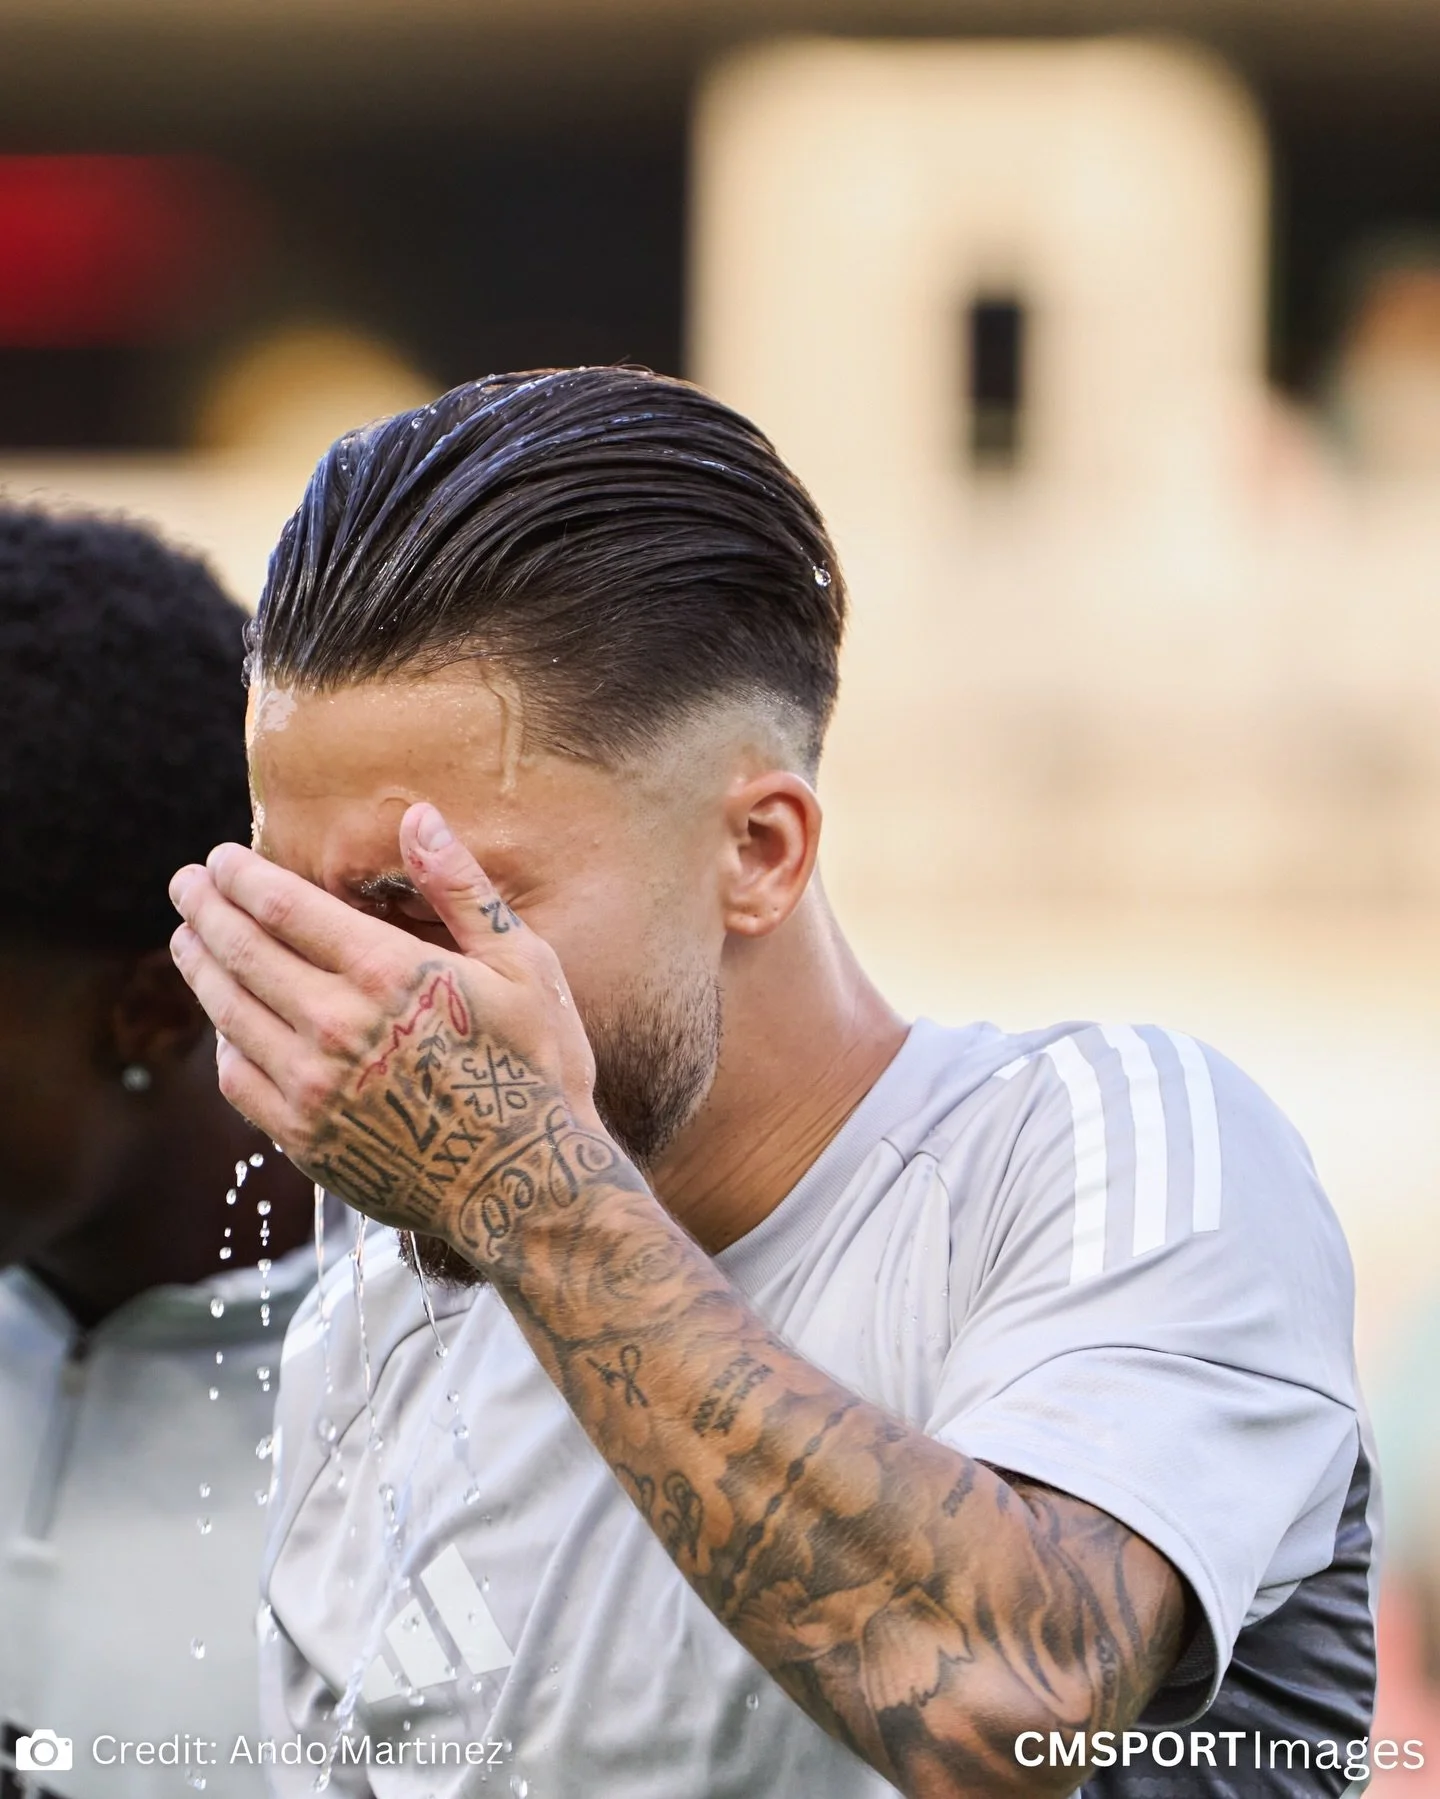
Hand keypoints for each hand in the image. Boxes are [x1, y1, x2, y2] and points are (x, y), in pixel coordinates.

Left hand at [168, 803, 630, 1275]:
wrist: (528, 1186)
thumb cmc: (537, 1067)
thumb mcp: (523, 964)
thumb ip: (461, 889)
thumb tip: (418, 816)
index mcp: (388, 972)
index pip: (283, 907)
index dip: (242, 877)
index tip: (220, 858)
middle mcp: (338, 1026)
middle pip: (242, 951)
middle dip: (206, 909)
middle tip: (186, 884)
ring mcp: (314, 1087)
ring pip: (229, 1012)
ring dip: (201, 967)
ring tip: (186, 940)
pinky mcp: (306, 1139)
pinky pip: (240, 1080)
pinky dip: (223, 1043)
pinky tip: (223, 1026)